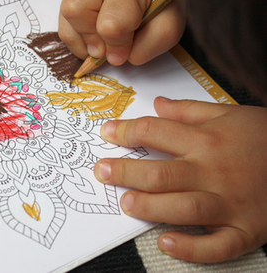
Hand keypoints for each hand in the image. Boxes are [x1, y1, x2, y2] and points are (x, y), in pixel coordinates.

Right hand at [59, 0, 184, 65]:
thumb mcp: (169, 24)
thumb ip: (148, 46)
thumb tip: (116, 58)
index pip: (111, 25)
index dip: (116, 48)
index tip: (123, 54)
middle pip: (76, 12)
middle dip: (91, 40)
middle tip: (107, 46)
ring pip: (65, 15)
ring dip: (80, 39)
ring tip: (99, 43)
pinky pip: (63, 16)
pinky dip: (75, 33)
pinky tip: (92, 34)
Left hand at [94, 97, 266, 262]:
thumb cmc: (266, 138)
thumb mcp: (231, 113)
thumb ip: (191, 110)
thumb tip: (158, 104)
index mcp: (208, 140)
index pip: (156, 131)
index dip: (126, 131)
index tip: (106, 132)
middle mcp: (214, 171)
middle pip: (161, 172)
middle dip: (126, 172)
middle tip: (102, 171)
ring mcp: (230, 203)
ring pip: (182, 208)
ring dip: (151, 207)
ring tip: (127, 203)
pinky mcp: (245, 230)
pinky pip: (216, 246)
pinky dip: (191, 248)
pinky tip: (166, 243)